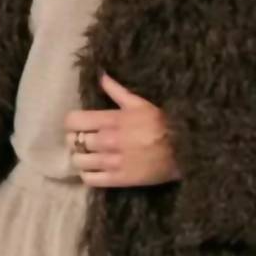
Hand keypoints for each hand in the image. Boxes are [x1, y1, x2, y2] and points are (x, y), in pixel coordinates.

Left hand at [64, 72, 181, 187]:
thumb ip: (117, 90)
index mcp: (111, 119)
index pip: (73, 121)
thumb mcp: (140, 102)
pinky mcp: (118, 179)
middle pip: (74, 142)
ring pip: (79, 161)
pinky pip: (90, 180)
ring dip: (80, 158)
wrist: (184, 149)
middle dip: (75, 141)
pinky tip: (93, 170)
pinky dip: (87, 175)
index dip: (70, 124)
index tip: (75, 126)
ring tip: (87, 157)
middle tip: (82, 142)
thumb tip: (101, 75)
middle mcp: (107, 141)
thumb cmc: (162, 123)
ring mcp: (112, 162)